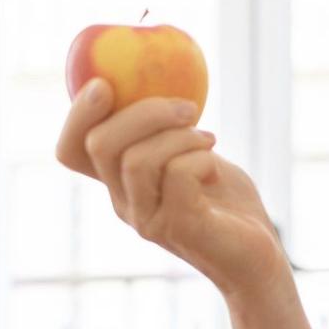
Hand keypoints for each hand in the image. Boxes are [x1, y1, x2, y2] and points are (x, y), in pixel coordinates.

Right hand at [56, 79, 290, 300]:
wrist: (258, 256)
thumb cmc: (226, 200)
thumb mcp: (194, 152)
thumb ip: (170, 126)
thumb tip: (158, 73)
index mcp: (119, 182)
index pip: (70, 151)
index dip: (77, 114)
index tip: (106, 83)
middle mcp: (124, 203)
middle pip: (100, 145)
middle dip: (144, 111)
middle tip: (189, 108)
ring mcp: (148, 219)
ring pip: (137, 159)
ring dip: (180, 135)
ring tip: (209, 140)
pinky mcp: (181, 227)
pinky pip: (178, 175)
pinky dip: (201, 158)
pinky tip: (216, 168)